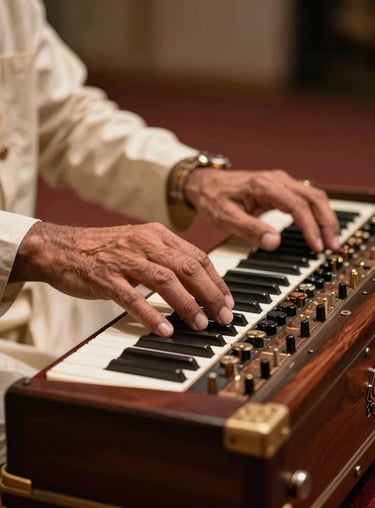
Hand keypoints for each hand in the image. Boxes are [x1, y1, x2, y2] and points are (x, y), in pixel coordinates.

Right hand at [11, 222, 233, 335]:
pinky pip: (133, 298)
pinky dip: (151, 314)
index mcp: (157, 235)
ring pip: (165, 280)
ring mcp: (125, 260)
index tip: (228, 301)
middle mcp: (144, 243)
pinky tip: (166, 329)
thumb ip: (166, 258)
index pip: (197, 256)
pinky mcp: (106, 277)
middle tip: (224, 316)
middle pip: (187, 267)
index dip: (217, 280)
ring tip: (200, 324)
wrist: (60, 248)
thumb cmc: (103, 249)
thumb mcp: (140, 244)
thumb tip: (197, 282)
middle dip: (210, 294)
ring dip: (187, 304)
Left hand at [185, 168, 340, 251]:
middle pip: (314, 198)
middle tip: (333, 246)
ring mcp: (280, 182)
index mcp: (264, 186)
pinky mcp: (281, 187)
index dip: (311, 227)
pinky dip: (317, 213)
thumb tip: (274, 243)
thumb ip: (250, 230)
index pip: (297, 206)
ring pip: (314, 196)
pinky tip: (320, 228)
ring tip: (331, 241)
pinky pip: (307, 198)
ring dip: (326, 218)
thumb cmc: (213, 199)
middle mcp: (276, 180)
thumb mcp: (226, 218)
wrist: (204, 183)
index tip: (317, 246)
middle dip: (327, 222)